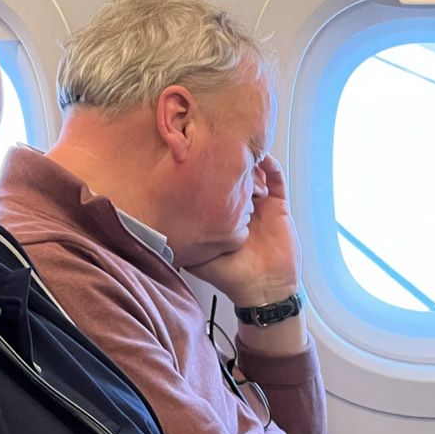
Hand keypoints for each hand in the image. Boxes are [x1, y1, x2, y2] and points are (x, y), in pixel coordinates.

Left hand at [185, 155, 301, 308]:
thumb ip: (184, 242)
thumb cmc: (231, 276)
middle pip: (232, 174)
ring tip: (239, 147)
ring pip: (254, 173)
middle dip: (226, 159)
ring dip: (248, 160)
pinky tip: (264, 158)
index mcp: (220, 214)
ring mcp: (259, 205)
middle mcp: (238, 207)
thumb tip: (157, 232)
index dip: (205, 171)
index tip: (197, 156)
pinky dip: (272, 167)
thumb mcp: (199, 258)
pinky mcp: (278, 206)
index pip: (211, 185)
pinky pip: (277, 181)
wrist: (265, 289)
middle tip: (218, 144)